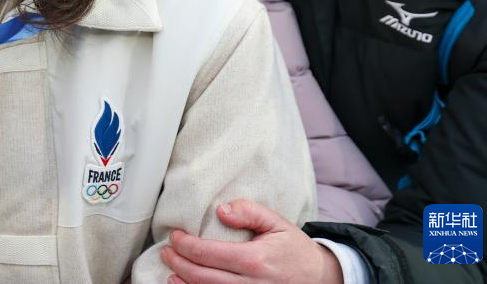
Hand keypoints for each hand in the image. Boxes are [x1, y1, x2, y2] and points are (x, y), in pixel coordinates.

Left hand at [161, 199, 342, 283]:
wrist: (320, 278)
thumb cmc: (295, 250)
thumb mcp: (277, 223)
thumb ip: (249, 211)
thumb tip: (221, 210)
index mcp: (254, 260)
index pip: (208, 254)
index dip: (185, 245)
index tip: (174, 237)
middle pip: (202, 278)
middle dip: (178, 264)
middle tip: (166, 252)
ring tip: (171, 271)